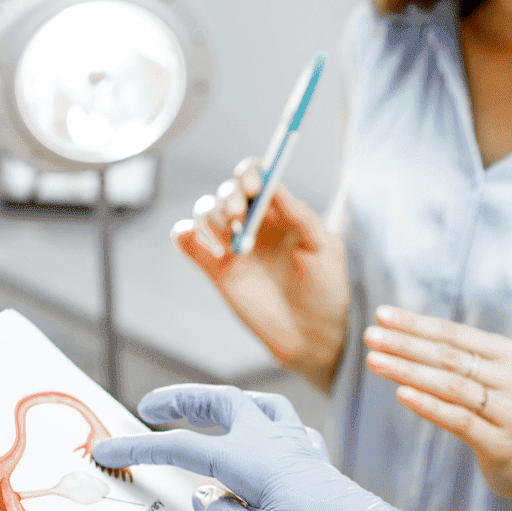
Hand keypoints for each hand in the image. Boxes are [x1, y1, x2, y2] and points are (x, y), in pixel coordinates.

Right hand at [92, 384, 511, 510]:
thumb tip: (207, 498)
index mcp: (251, 462)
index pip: (182, 449)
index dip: (139, 448)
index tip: (105, 449)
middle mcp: (275, 443)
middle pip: (222, 402)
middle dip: (182, 399)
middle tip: (148, 407)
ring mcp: (300, 448)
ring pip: (256, 404)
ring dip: (223, 401)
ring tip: (200, 412)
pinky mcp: (317, 462)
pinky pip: (284, 426)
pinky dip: (260, 423)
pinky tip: (258, 440)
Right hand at [173, 157, 349, 390]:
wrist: (313, 336)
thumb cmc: (327, 290)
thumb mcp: (324, 248)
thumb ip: (301, 216)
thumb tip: (276, 186)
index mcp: (280, 213)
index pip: (257, 178)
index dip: (250, 174)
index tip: (254, 186)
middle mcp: (254, 225)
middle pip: (228, 192)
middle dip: (230, 196)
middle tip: (240, 215)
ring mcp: (233, 247)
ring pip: (207, 212)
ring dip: (212, 214)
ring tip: (231, 235)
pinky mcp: (217, 270)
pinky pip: (189, 243)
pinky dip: (185, 234)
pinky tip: (197, 240)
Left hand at [364, 306, 511, 510]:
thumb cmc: (498, 413)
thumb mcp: (487, 379)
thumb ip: (455, 359)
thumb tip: (399, 334)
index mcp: (510, 354)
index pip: (454, 333)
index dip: (417, 323)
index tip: (381, 315)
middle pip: (450, 357)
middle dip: (406, 344)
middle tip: (370, 336)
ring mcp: (511, 412)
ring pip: (452, 386)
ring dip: (409, 371)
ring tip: (375, 361)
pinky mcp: (501, 443)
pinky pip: (458, 420)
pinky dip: (428, 405)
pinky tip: (401, 394)